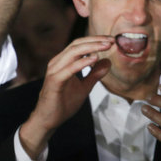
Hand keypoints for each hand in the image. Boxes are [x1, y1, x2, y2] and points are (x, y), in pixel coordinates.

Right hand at [19, 36, 112, 158]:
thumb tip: (107, 61)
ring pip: (73, 52)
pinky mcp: (54, 81)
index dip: (95, 40)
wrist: (48, 119)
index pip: (79, 45)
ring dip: (91, 47)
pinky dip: (82, 62)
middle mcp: (57, 63)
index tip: (112, 40)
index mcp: (63, 62)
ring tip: (106, 46)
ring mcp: (54, 71)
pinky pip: (69, 69)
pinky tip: (94, 59)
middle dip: (95, 40)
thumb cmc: (63, 103)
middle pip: (77, 45)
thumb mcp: (84, 87)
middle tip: (112, 40)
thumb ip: (94, 74)